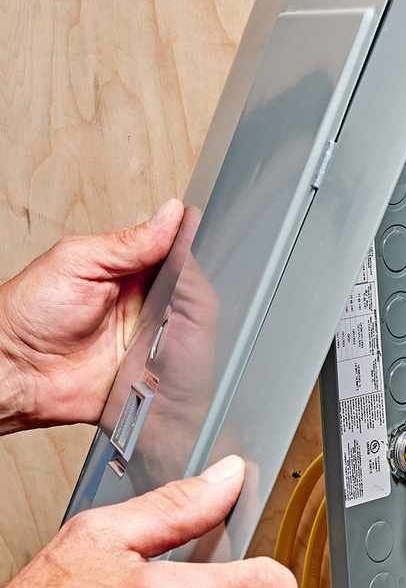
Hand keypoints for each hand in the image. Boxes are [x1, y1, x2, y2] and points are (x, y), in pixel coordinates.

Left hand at [0, 200, 184, 433]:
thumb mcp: (77, 261)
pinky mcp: (154, 373)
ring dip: (197, 326)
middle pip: (197, 294)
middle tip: (186, 292)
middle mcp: (148, 304)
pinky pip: (187, 367)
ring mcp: (153, 340)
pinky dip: (193, 361)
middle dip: (199, 292)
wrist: (15, 370)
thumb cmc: (30, 313)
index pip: (180, 254)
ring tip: (180, 323)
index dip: (196, 250)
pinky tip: (186, 352)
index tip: (204, 247)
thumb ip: (127, 242)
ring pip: (198, 330)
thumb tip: (171, 213)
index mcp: (132, 271)